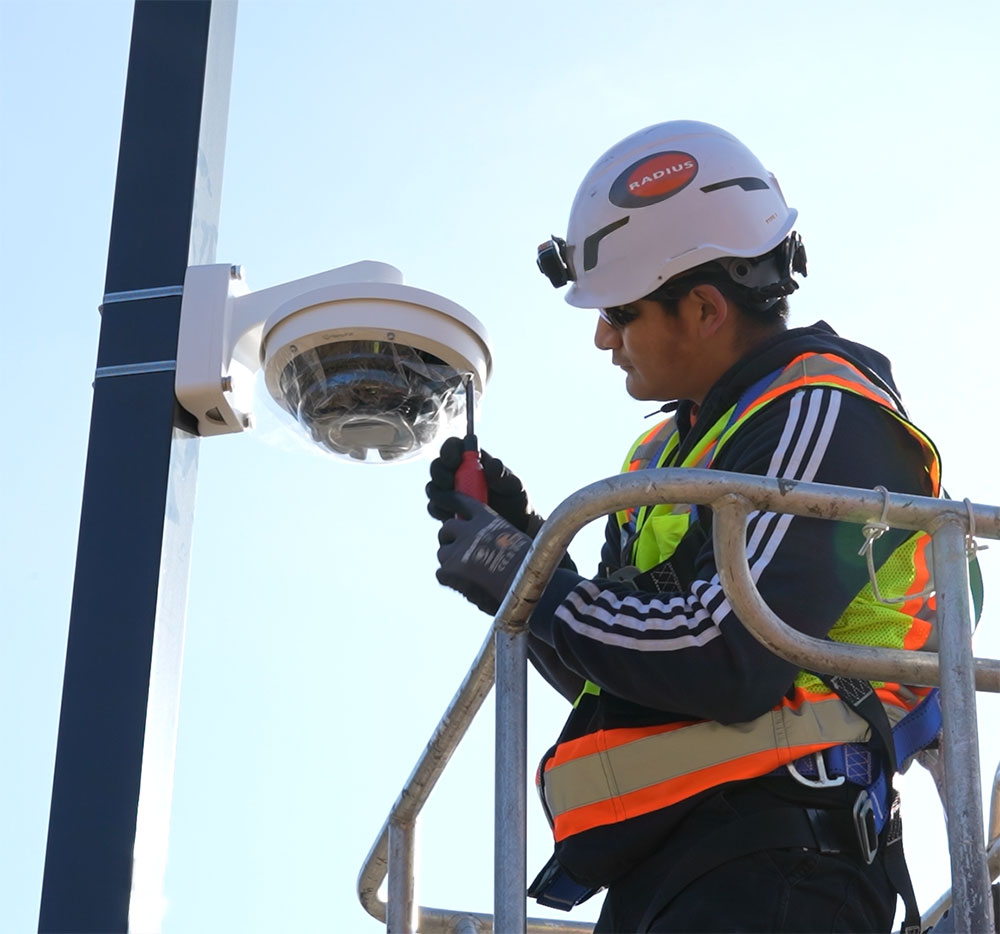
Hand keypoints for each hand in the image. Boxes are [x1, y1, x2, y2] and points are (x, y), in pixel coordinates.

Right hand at [426, 437, 541, 533]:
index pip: (454, 446)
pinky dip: (440, 511)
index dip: (450, 450)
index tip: (456, 461)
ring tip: (456, 503)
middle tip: (450, 483)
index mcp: (473, 461)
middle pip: (437, 466)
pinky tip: (454, 515)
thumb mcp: (515, 486)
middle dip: (440, 473)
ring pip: (433, 487)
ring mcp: (450, 493)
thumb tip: (491, 465)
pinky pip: (434, 508)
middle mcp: (458, 474)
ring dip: (439, 493)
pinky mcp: (447, 511)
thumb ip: (504, 475)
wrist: (515, 527)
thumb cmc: (516, 500)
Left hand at [435, 492, 531, 614]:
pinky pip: (441, 573)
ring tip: (467, 573)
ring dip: (450, 561)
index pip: (463, 503)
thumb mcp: (513, 540)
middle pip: (446, 529)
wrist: (524, 588)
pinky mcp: (449, 571)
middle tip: (457, 550)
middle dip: (449, 538)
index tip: (443, 500)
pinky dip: (449, 580)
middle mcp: (469, 531)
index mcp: (487, 519)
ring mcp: (457, 551)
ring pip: (443, 552)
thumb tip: (479, 544)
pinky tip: (465, 586)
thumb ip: (492, 535)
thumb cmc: (527, 568)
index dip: (452, 501)